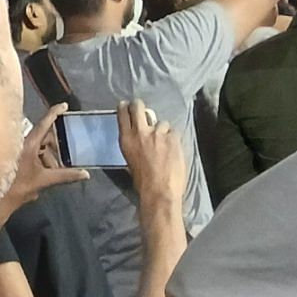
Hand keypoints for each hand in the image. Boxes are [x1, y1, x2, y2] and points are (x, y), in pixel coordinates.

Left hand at [4, 108, 90, 212]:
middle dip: (55, 146)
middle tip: (65, 156)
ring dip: (48, 156)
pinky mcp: (15, 156)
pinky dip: (40, 159)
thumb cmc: (19, 186)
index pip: (44, 124)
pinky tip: (44, 172)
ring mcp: (17, 148)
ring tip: (52, 171)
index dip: (54, 113)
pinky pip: (32, 151)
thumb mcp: (45, 180)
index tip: (64, 105)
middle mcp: (22, 142)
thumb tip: (85, 174)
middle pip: (44, 136)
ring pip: (38, 145)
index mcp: (28, 144)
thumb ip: (66, 176)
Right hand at [115, 98, 185, 216]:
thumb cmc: (142, 182)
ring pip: (161, 122)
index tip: (126, 105)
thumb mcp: (129, 160)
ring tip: (165, 143)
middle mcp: (141, 132)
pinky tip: (174, 150)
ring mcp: (158, 134)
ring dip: (162, 130)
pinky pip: (174, 133)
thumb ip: (133, 145)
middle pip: (138, 107)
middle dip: (139, 105)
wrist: (160, 191)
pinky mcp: (173, 139)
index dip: (125, 107)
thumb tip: (138, 139)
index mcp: (127, 139)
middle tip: (141, 108)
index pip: (122, 114)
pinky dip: (174, 139)